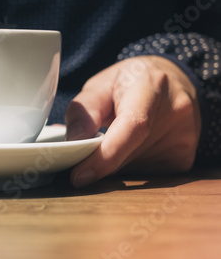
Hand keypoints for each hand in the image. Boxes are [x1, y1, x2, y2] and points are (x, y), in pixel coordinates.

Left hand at [65, 56, 200, 187]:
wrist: (173, 82)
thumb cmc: (130, 82)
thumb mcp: (100, 84)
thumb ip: (84, 111)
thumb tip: (72, 144)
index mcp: (152, 86)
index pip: (133, 127)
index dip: (105, 156)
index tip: (79, 176)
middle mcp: (176, 112)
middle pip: (128, 153)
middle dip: (99, 160)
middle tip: (82, 153)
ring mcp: (184, 138)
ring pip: (134, 169)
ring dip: (114, 164)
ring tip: (113, 139)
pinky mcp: (184, 158)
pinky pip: (145, 175)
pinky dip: (128, 167)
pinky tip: (129, 148)